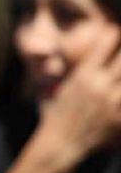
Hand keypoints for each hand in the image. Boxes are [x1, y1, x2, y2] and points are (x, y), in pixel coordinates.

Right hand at [34, 26, 120, 165]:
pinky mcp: (119, 118)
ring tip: (118, 76)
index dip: (113, 34)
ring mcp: (112, 102)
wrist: (61, 143)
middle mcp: (99, 85)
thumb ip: (81, 73)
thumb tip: (93, 61)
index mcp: (82, 75)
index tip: (115, 29)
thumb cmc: (58, 114)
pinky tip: (118, 94)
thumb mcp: (64, 87)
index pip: (104, 46)